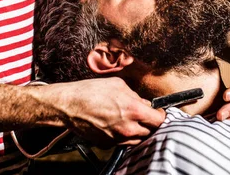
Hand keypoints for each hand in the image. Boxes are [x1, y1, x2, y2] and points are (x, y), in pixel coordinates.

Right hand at [49, 77, 165, 146]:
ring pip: (137, 139)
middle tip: (142, 115)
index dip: (160, 115)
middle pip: (150, 132)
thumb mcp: (118, 85)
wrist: (68, 105)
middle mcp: (128, 128)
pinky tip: (114, 125)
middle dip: (149, 124)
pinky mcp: (107, 144)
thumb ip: (135, 96)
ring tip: (127, 120)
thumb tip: (144, 103)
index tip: (157, 112)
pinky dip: (122, 136)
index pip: (159, 120)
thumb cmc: (90, 91)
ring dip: (137, 131)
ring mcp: (118, 139)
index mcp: (134, 111)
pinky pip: (122, 142)